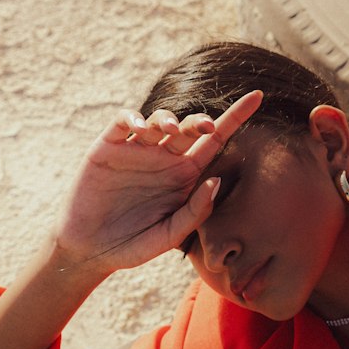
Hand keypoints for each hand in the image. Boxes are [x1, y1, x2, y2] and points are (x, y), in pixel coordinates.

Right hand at [54, 90, 262, 272]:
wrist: (90, 251)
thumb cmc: (134, 245)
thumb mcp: (169, 234)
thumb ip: (195, 211)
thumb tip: (217, 180)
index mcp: (185, 175)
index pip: (214, 142)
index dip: (235, 118)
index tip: (258, 97)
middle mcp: (163, 157)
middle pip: (188, 127)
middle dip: (199, 121)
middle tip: (205, 127)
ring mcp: (136, 150)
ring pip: (157, 120)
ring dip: (166, 118)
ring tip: (167, 130)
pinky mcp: (107, 147)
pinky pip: (123, 122)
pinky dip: (131, 117)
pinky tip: (138, 127)